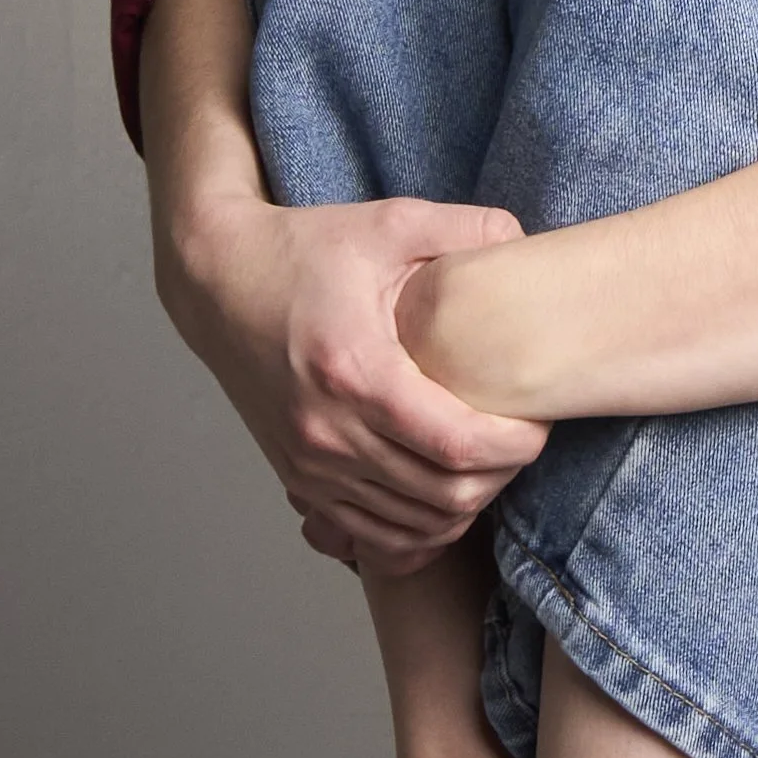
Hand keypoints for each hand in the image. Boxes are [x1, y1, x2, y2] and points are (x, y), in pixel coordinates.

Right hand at [160, 194, 550, 577]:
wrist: (217, 281)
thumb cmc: (302, 250)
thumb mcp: (389, 222)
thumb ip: (467, 228)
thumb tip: (526, 241)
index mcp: (356, 371)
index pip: (456, 444)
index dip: (514, 447)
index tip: (539, 424)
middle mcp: (328, 430)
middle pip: (442, 495)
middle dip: (501, 477)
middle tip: (522, 442)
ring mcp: (310, 462)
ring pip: (412, 525)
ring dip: (464, 507)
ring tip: (489, 465)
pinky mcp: (298, 477)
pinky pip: (372, 534)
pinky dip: (417, 530)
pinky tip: (443, 498)